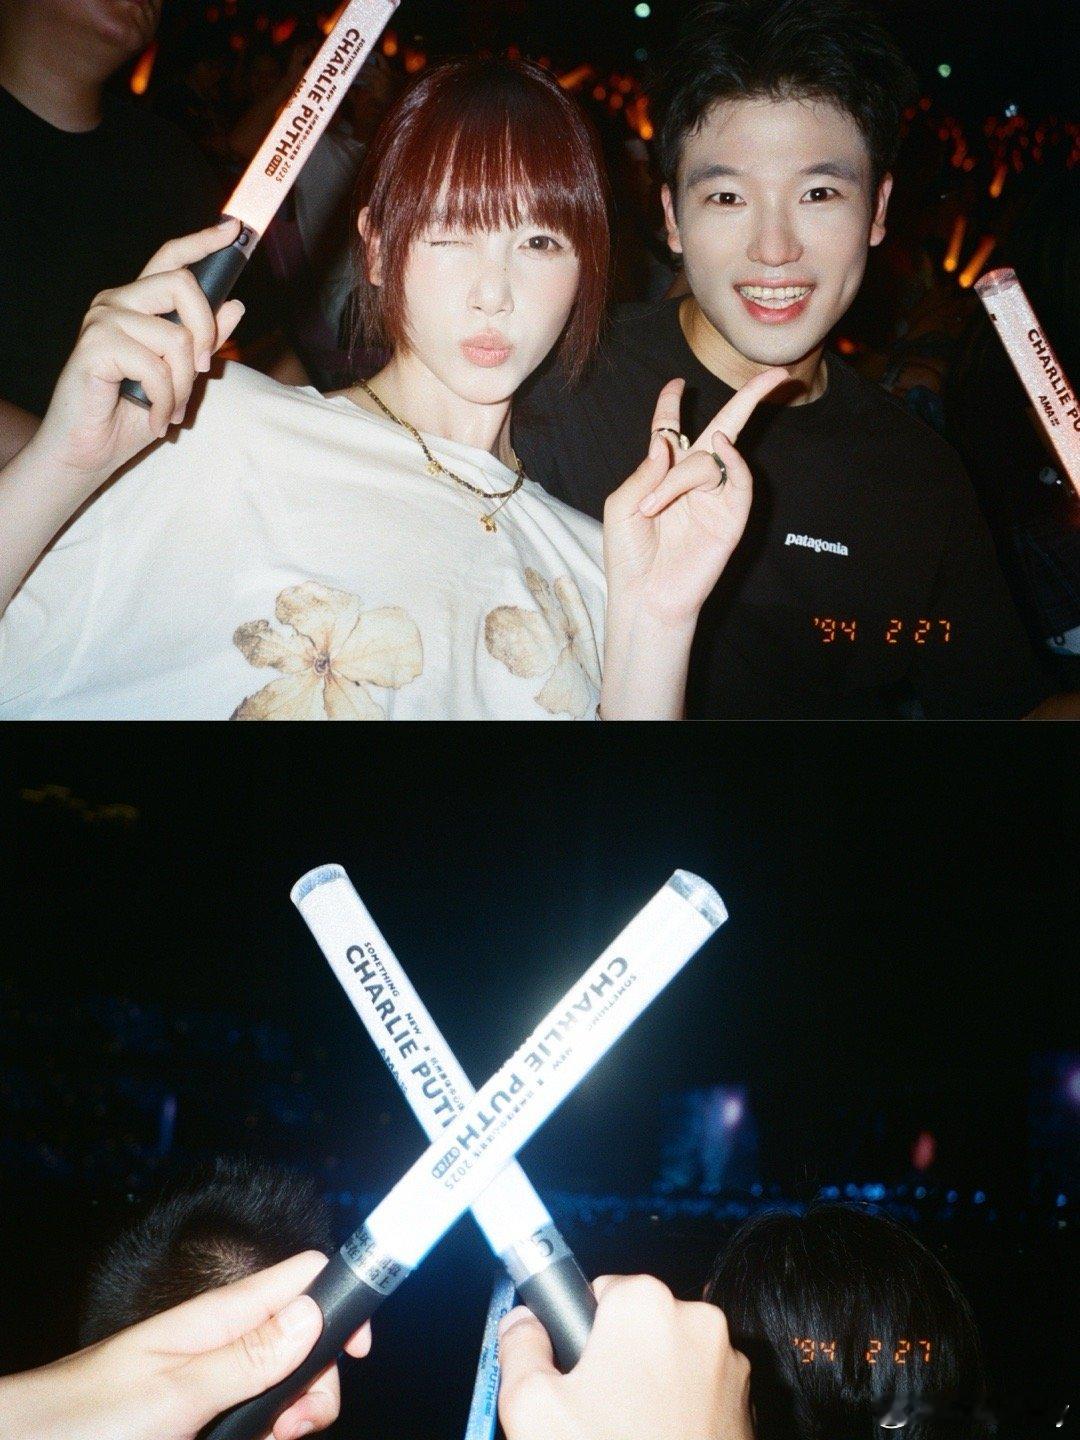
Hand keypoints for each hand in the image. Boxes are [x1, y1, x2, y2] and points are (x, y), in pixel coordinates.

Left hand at [0, 1251, 370, 1439]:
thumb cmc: (84, 1418)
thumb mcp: (173, 1393)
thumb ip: (245, 1357)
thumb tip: (314, 1313)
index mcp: (216, 1317)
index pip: (300, 1277)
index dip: (341, 1299)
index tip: (359, 1347)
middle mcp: (220, 1341)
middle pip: (302, 1341)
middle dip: (316, 1381)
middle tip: (297, 1422)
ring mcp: (211, 1379)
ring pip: (282, 1385)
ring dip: (292, 1414)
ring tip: (272, 1439)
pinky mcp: (201, 1417)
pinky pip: (254, 1416)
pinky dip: (266, 1431)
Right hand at [27, 218, 246, 499]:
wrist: (90, 451)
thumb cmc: (129, 415)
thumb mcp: (180, 377)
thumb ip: (204, 341)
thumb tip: (235, 306)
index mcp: (138, 304)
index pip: (171, 259)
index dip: (204, 241)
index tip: (234, 229)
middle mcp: (118, 302)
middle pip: (182, 284)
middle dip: (206, 333)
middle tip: (202, 371)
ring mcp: (103, 320)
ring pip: (176, 337)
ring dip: (184, 385)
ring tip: (173, 410)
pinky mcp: (95, 345)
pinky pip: (155, 366)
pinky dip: (167, 401)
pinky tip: (158, 419)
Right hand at [498, 1273, 753, 1439]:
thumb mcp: (532, 1407)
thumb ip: (520, 1348)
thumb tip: (521, 1324)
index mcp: (645, 1303)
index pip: (600, 1291)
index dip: (582, 1335)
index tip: (576, 1372)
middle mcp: (697, 1321)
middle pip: (639, 1325)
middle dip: (618, 1360)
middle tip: (597, 1414)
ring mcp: (729, 1365)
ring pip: (672, 1359)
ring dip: (652, 1386)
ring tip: (629, 1434)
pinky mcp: (748, 1405)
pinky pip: (701, 1390)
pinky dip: (682, 1410)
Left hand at [603, 368, 788, 627]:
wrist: (644, 598)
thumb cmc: (628, 556)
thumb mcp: (621, 505)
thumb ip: (643, 471)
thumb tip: (666, 441)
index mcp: (661, 475)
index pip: (671, 430)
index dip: (672, 405)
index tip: (677, 384)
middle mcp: (692, 481)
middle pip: (722, 429)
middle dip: (750, 399)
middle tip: (776, 374)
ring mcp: (715, 498)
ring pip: (712, 458)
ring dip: (682, 475)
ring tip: (654, 508)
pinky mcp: (732, 518)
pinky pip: (739, 480)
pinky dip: (732, 461)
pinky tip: (722, 448)